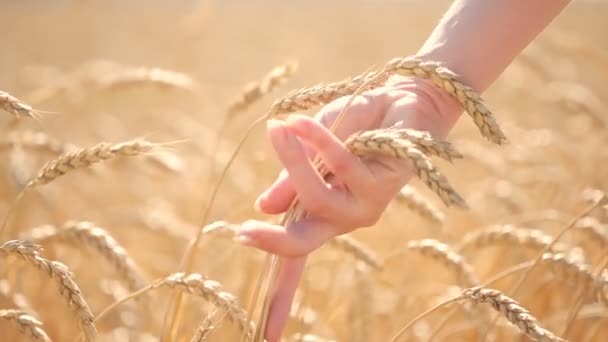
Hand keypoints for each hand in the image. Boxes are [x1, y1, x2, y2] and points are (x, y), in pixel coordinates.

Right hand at [237, 76, 460, 340]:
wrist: (400, 99)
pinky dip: (318, 141)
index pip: (297, 254)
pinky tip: (300, 122)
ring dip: (293, 164)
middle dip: (273, 242)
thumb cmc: (356, 126)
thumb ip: (291, 181)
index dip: (281, 297)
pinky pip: (343, 164)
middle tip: (243, 235)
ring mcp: (369, 204)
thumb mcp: (310, 152)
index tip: (267, 337)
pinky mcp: (388, 182)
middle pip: (303, 243)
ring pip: (319, 199)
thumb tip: (261, 209)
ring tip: (279, 130)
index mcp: (324, 211)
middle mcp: (347, 216)